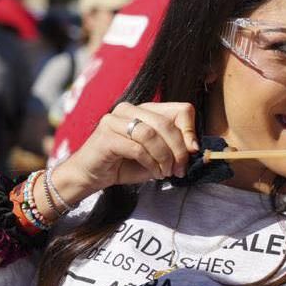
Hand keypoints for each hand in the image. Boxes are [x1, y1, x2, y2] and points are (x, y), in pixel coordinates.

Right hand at [53, 102, 198, 200]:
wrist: (90, 176)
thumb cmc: (125, 164)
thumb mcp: (157, 156)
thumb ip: (175, 148)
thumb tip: (195, 148)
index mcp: (145, 109)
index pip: (181, 109)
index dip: (190, 130)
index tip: (193, 152)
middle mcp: (129, 109)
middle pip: (167, 124)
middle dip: (179, 150)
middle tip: (180, 170)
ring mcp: (114, 120)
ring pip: (151, 134)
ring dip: (164, 158)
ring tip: (165, 173)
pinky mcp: (105, 136)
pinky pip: (137, 148)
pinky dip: (150, 163)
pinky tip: (153, 173)